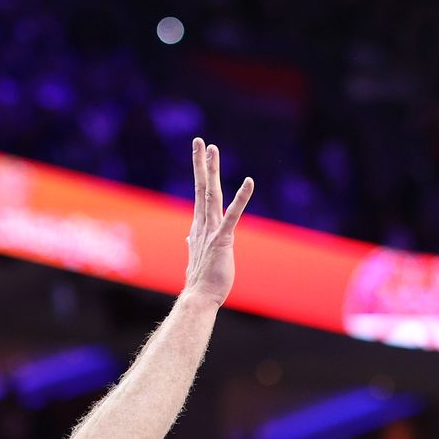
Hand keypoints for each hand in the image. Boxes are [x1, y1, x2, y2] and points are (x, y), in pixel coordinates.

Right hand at [182, 138, 253, 305]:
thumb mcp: (197, 257)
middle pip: (201, 188)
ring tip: (212, 149)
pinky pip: (233, 216)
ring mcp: (211, 231)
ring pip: (212, 195)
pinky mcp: (223, 241)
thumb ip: (193, 243)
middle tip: (200, 141)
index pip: (199, 195)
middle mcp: (203, 225)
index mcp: (199, 227)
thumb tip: (189, 237)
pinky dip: (242, 198)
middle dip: (201, 164)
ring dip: (212, 171)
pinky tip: (249, 182)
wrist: (199, 297)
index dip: (201, 173)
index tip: (201, 154)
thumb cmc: (201, 281)